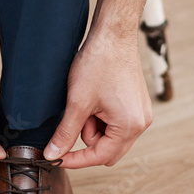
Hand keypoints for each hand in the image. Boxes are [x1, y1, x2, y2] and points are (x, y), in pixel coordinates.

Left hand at [43, 0, 160, 167]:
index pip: (100, 156)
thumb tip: (53, 154)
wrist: (113, 34)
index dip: (76, 159)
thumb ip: (65, 133)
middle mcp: (141, 123)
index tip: (55, 156)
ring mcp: (141, 113)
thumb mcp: (77, 103)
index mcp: (130, 126)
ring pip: (110, 136)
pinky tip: (95, 97)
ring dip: (93, 126)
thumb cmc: (99, 64)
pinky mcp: (137, 104)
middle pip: (108, 150)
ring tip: (86, 101)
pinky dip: (101, 117)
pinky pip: (116, 123)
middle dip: (87, 139)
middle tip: (76, 117)